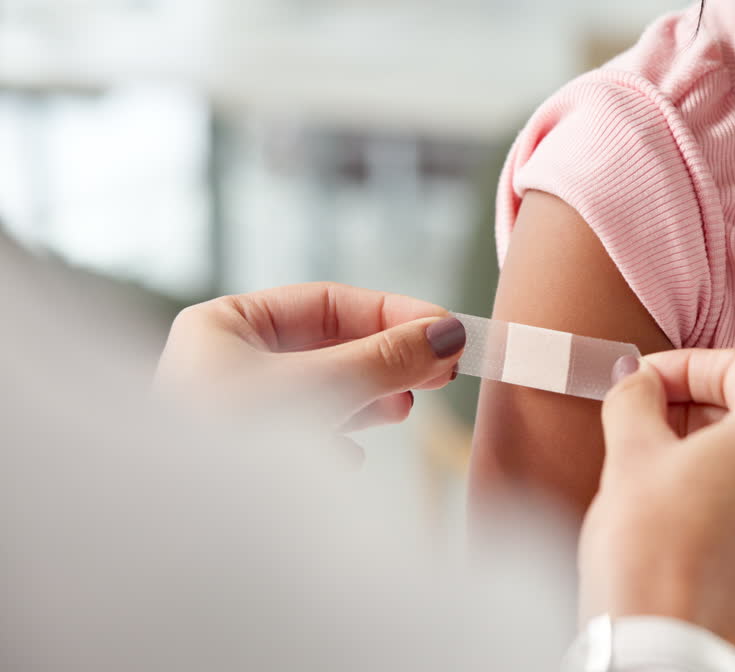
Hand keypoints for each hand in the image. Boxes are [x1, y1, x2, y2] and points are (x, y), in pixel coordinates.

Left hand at [155, 282, 465, 441]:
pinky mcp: (241, 461)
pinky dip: (335, 439)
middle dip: (386, 359)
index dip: (393, 313)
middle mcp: (224, 363)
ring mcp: (232, 414)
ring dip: (367, 399)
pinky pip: (301, 436)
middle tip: (442, 371)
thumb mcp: (321, 387)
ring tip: (404, 409)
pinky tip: (350, 458)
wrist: (177, 539)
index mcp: (224, 326)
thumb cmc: (229, 443)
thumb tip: (448, 334)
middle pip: (327, 346)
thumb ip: (387, 359)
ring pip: (319, 392)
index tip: (447, 328)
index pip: (327, 303)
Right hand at [579, 349, 734, 658]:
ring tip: (662, 477)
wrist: (663, 654)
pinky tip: (688, 525)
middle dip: (700, 412)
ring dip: (718, 460)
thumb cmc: (647, 553)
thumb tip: (639, 381)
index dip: (686, 366)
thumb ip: (636, 399)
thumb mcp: (628, 454)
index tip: (646, 382)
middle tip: (646, 424)